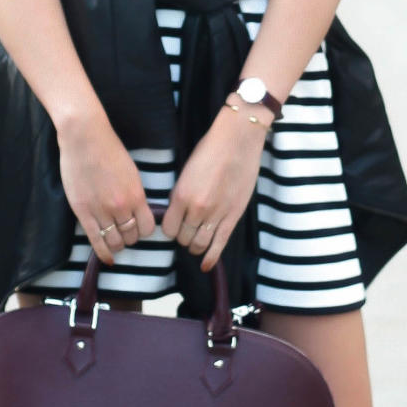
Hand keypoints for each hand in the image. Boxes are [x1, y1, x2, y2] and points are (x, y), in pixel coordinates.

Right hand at [56, 108, 156, 265]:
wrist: (85, 138)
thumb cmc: (109, 150)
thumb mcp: (132, 173)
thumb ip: (135, 195)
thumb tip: (137, 212)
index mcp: (136, 195)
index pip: (148, 228)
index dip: (144, 231)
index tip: (139, 228)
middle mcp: (121, 206)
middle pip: (131, 236)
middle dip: (130, 238)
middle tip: (125, 234)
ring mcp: (101, 211)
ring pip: (115, 242)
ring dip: (117, 245)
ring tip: (115, 242)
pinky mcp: (83, 212)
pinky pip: (96, 240)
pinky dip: (103, 253)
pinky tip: (107, 259)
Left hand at [162, 101, 269, 270]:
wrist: (238, 140)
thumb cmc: (211, 150)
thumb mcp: (186, 172)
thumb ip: (181, 195)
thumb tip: (177, 213)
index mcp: (181, 195)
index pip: (168, 229)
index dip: (170, 229)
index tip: (174, 225)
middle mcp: (197, 208)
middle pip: (183, 238)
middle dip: (183, 238)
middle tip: (187, 231)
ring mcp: (216, 214)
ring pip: (199, 244)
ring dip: (195, 246)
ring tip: (196, 240)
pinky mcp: (233, 216)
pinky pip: (219, 244)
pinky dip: (211, 257)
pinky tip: (206, 266)